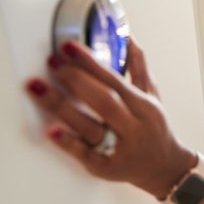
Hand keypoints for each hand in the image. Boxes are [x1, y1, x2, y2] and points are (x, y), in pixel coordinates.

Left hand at [24, 39, 194, 198]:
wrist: (165, 168)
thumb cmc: (154, 128)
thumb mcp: (152, 96)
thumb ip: (138, 67)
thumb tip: (126, 36)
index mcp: (145, 107)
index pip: (116, 82)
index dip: (91, 63)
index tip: (69, 47)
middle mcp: (134, 128)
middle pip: (104, 102)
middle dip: (76, 81)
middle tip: (53, 63)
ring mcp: (120, 149)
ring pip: (91, 127)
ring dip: (62, 106)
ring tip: (37, 87)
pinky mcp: (106, 168)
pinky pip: (86, 155)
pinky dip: (68, 143)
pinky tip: (51, 130)